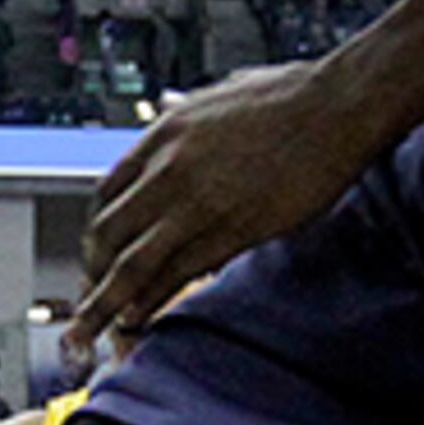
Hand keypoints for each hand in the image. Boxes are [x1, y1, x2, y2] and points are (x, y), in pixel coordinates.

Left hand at [75, 60, 383, 345]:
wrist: (336, 106)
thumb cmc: (289, 96)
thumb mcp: (219, 93)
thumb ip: (187, 108)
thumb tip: (170, 103)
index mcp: (164, 134)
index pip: (106, 193)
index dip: (96, 231)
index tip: (95, 253)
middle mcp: (170, 169)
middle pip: (108, 233)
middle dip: (92, 273)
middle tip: (87, 301)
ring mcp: (199, 202)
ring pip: (133, 263)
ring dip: (107, 302)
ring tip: (91, 331)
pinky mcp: (234, 229)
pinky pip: (179, 273)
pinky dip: (154, 300)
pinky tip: (142, 317)